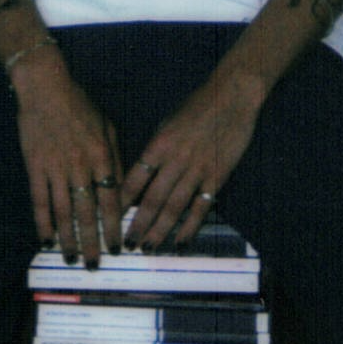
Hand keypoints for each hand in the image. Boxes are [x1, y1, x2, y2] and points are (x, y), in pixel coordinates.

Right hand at [10, 47, 123, 265]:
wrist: (45, 88)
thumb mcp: (107, 127)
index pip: (111, 199)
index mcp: (102, 156)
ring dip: (67, 238)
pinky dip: (42, 222)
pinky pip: (39, 200)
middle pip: (87, 212)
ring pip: (63, 211)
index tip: (117, 247)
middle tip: (93, 264)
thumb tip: (122, 188)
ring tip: (70, 258)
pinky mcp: (35, 166)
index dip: (114, 226)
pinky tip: (46, 239)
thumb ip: (116, 158)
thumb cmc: (80, 105)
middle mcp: (80, 166)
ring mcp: (56, 168)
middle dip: (91, 241)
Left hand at [121, 64, 265, 251]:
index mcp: (159, 144)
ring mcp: (197, 169)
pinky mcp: (217, 176)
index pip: (134, 179)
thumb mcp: (168, 122)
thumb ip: (156, 149)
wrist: (231, 95)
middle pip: (152, 199)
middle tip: (127, 243)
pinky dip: (190, 227)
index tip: (110, 217)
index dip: (120, 201)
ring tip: (149, 247)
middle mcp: (175, 160)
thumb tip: (142, 173)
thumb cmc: (198, 105)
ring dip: (160, 230)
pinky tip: (181, 241)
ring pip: (174, 207)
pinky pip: (201, 207)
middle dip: (137, 224)